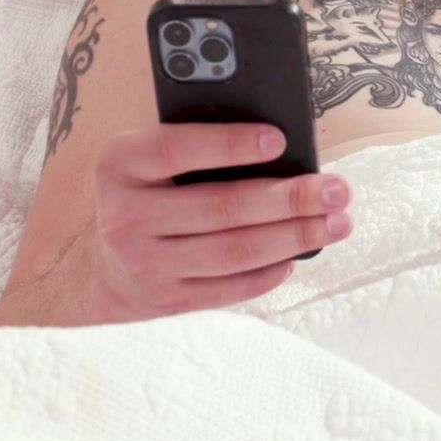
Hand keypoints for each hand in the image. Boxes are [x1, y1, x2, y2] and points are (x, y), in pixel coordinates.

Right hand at [84, 122, 351, 322]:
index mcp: (120, 165)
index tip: (280, 139)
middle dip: (289, 199)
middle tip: (337, 189)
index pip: (176, 150)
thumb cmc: (148, 192)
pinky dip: (271, 271)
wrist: (103, 267)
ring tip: (337, 223)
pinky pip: (231, 288)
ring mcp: (145, 265)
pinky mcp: (168, 301)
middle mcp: (125, 217)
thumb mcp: (150, 159)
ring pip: (234, 251)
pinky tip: (298, 255)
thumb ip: (195, 145)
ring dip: (294, 237)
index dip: (229, 144)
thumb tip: (278, 146)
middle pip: (221, 207)